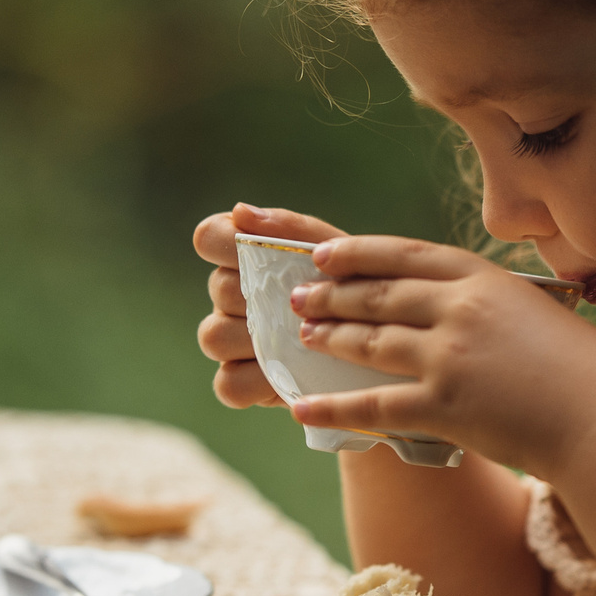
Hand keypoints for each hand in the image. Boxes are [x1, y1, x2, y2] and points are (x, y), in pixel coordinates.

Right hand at [193, 203, 344, 409]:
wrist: (386, 342)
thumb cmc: (357, 288)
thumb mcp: (338, 254)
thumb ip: (292, 229)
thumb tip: (240, 211)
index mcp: (246, 256)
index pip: (209, 237)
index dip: (225, 243)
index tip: (256, 253)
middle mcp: (230, 296)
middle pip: (219, 288)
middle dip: (262, 295)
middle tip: (303, 304)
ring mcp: (231, 341)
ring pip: (214, 336)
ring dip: (255, 339)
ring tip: (300, 341)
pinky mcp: (241, 383)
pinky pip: (227, 384)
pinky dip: (255, 382)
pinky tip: (288, 375)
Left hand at [288, 234, 595, 475]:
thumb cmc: (581, 368)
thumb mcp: (536, 312)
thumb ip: (490, 304)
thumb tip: (450, 308)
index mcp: (485, 277)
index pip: (407, 255)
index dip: (360, 253)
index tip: (326, 254)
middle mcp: (460, 308)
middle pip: (380, 294)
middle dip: (333, 294)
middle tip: (299, 297)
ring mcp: (448, 356)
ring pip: (371, 341)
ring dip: (331, 338)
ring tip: (303, 337)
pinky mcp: (442, 406)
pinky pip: (373, 405)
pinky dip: (333, 407)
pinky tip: (302, 408)